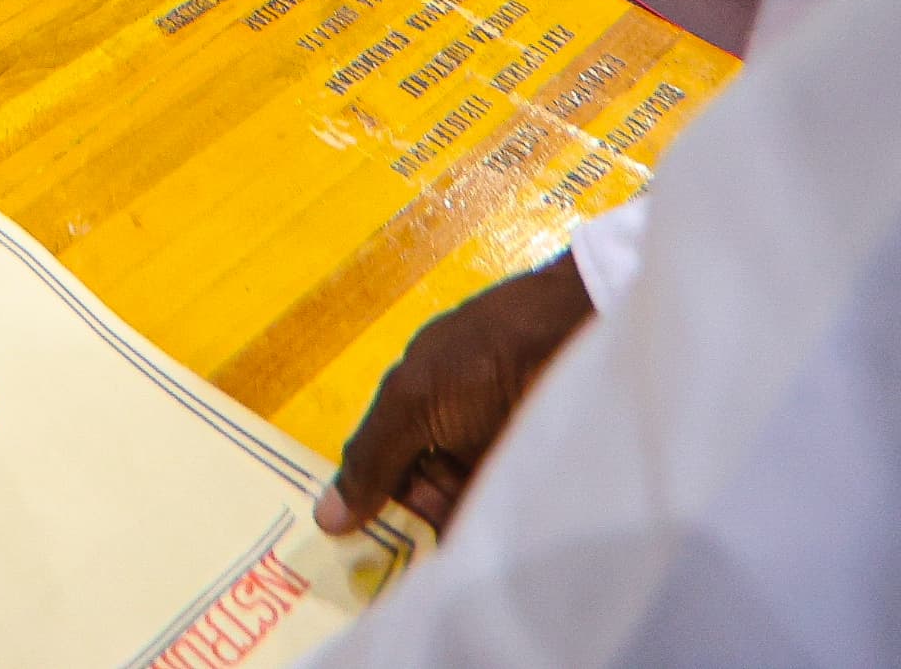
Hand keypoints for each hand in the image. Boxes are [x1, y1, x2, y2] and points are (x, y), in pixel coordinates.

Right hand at [313, 255, 593, 538]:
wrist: (577, 333)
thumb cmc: (486, 356)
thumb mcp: (414, 400)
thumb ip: (372, 458)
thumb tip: (322, 520)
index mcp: (421, 406)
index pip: (389, 470)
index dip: (377, 506)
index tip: (367, 557)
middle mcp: (459, 433)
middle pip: (428, 498)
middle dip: (420, 528)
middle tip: (416, 561)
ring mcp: (504, 456)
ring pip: (468, 513)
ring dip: (460, 536)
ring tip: (457, 566)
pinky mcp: (543, 477)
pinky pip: (511, 519)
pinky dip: (500, 538)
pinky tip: (491, 558)